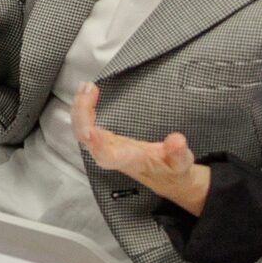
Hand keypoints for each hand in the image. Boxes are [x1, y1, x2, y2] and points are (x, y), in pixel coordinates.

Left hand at [73, 82, 210, 212]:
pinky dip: (83, 108)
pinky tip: (86, 93)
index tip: (91, 131)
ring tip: (85, 86)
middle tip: (88, 89)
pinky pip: (85, 125)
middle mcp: (110, 154)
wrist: (163, 176)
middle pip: (85, 137)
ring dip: (80, 107)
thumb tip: (178, 140)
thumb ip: (179, 154)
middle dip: (82, 113)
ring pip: (81, 129)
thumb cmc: (170, 169)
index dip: (96, 145)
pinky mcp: (104, 139)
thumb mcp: (181, 163)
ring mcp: (104, 146)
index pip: (106, 156)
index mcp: (127, 160)